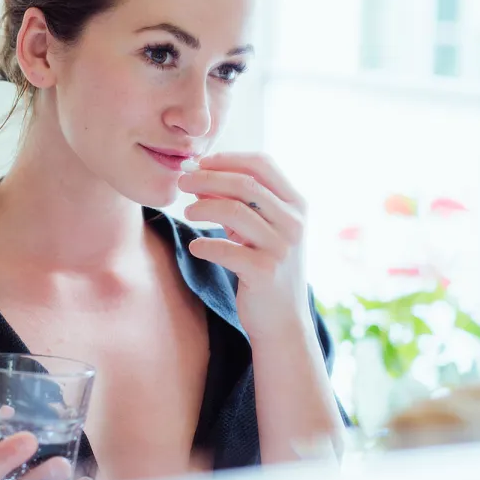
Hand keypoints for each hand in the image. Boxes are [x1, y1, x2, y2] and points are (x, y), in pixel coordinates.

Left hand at [177, 152, 311, 336]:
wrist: (283, 321)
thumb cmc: (267, 267)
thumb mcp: (259, 230)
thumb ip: (238, 203)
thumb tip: (200, 178)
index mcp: (297, 205)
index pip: (263, 164)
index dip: (228, 159)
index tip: (201, 162)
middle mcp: (294, 223)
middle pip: (245, 184)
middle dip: (207, 178)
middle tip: (182, 182)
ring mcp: (282, 248)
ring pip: (234, 212)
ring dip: (203, 208)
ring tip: (187, 212)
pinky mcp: (265, 273)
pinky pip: (226, 250)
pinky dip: (205, 245)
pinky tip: (195, 247)